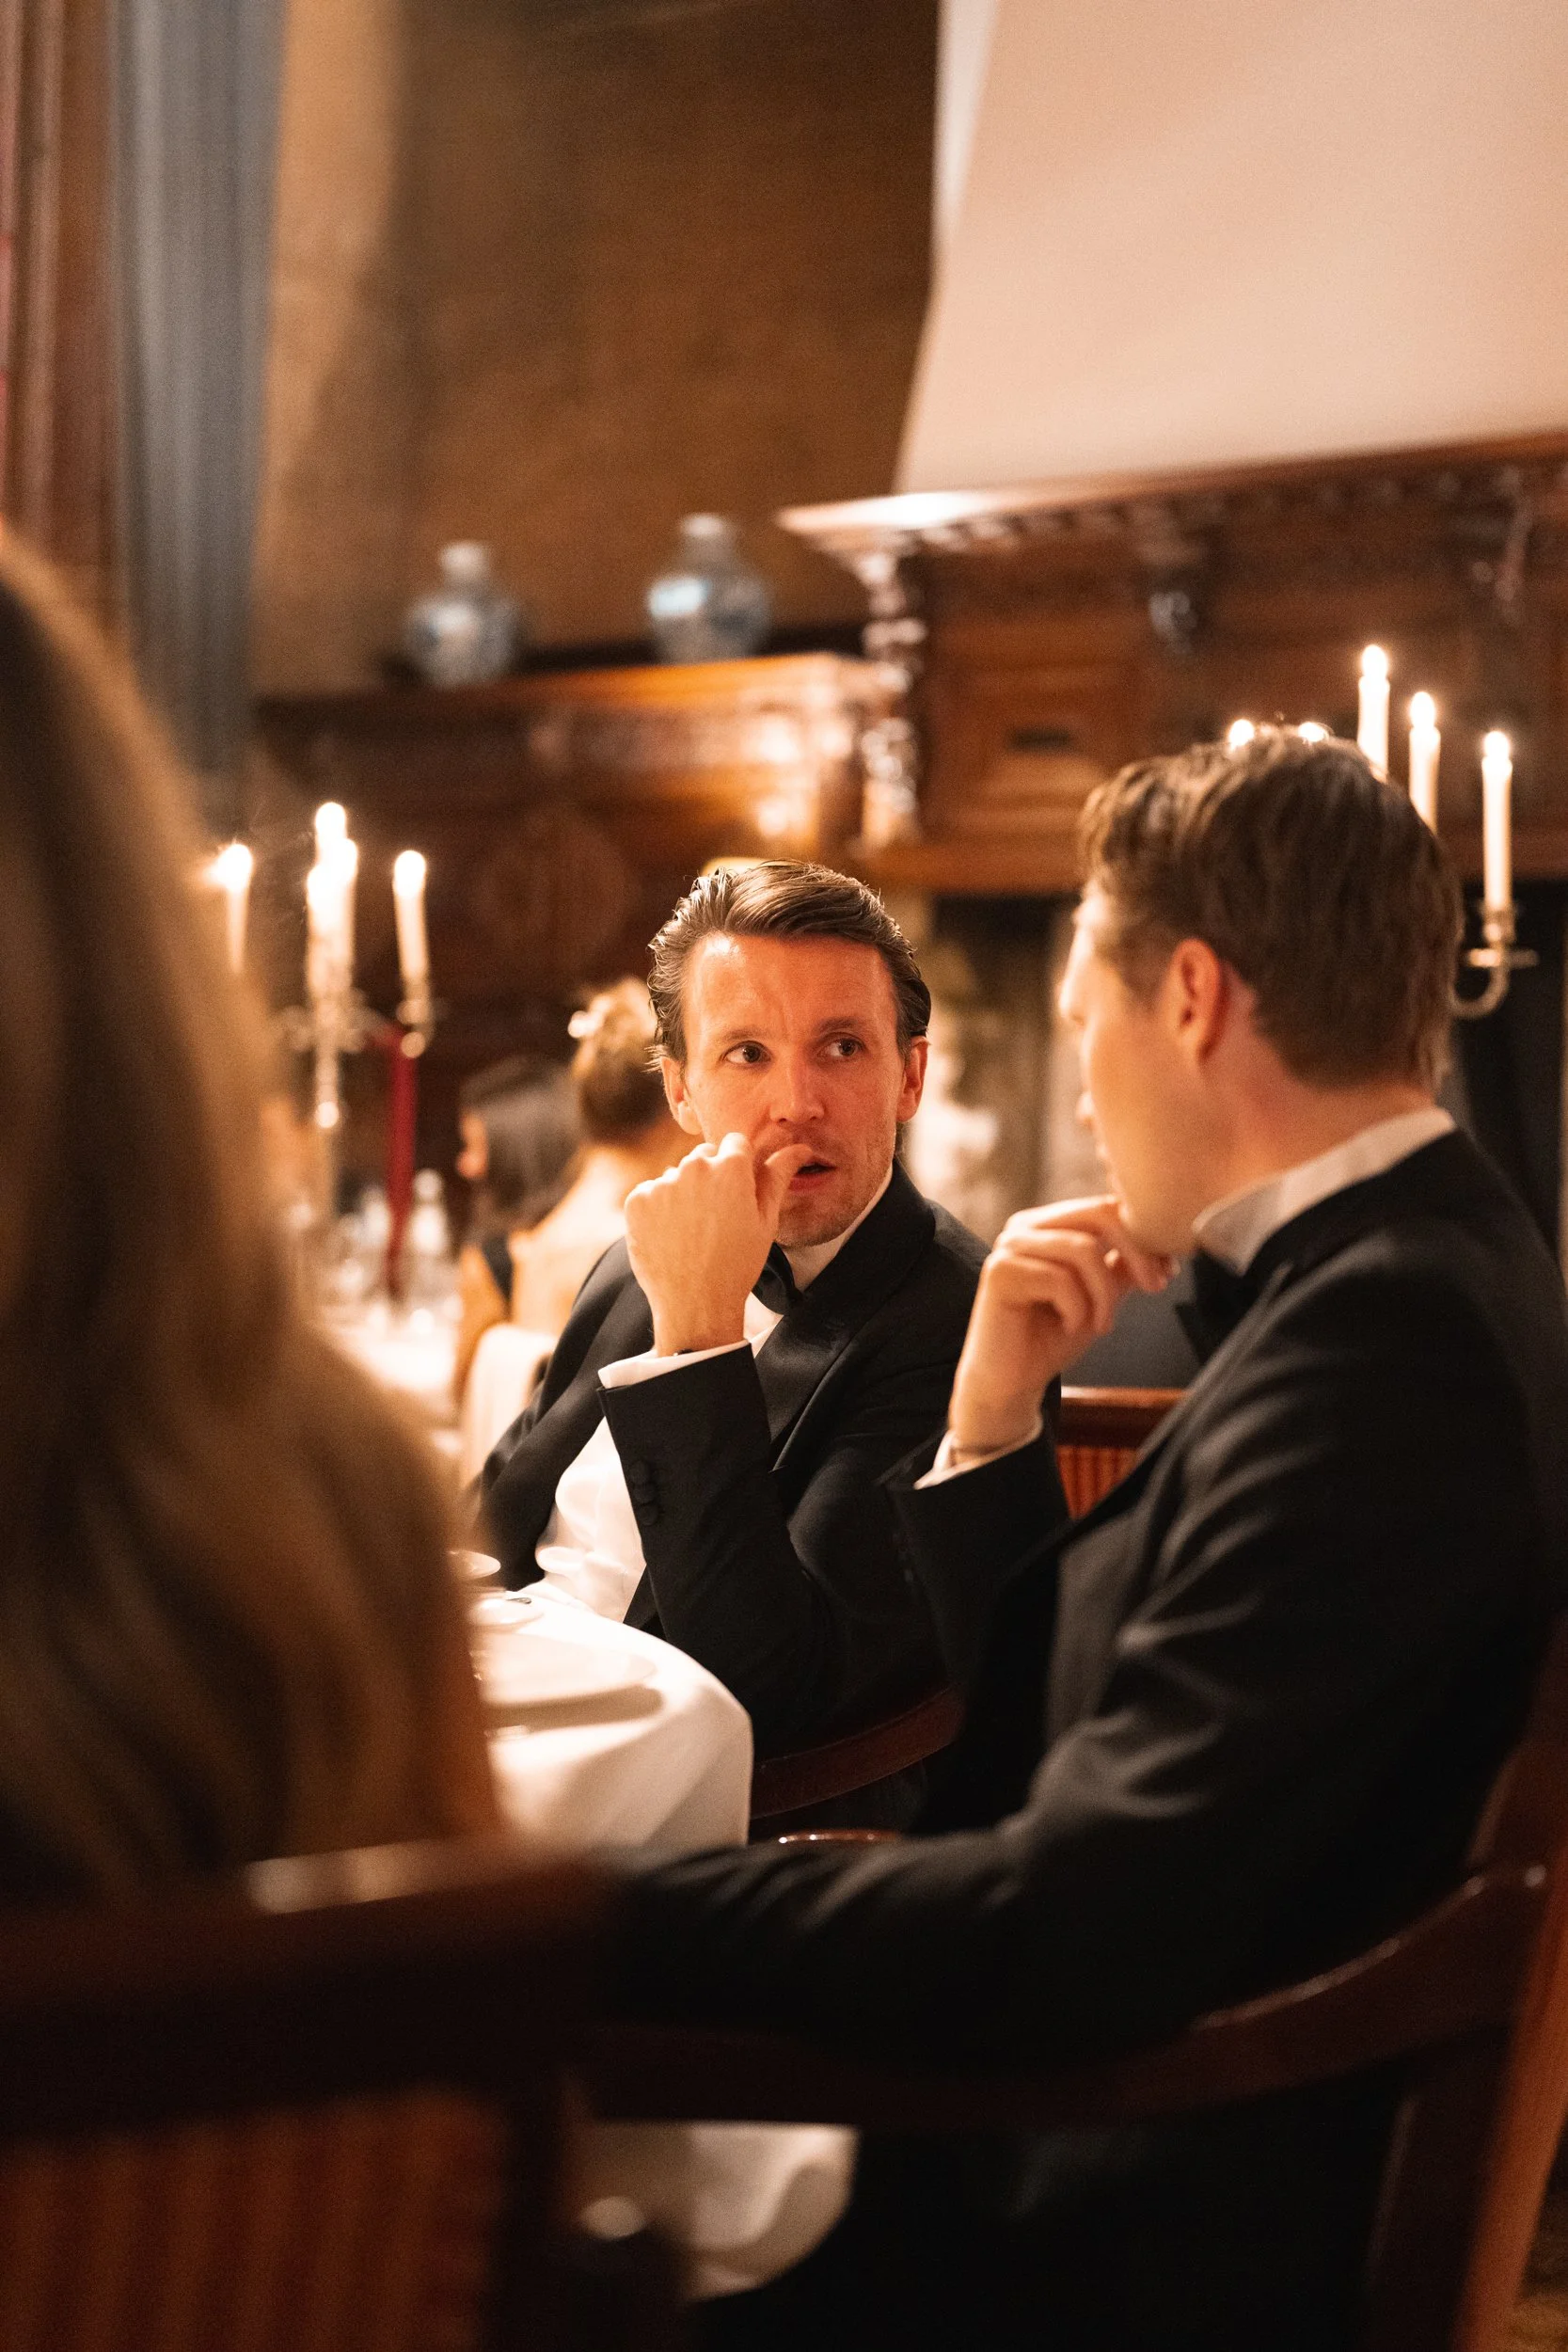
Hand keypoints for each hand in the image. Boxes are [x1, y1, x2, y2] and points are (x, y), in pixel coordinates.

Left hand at [624, 1132, 815, 1354]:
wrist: (696, 1304)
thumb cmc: (738, 1263)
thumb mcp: (766, 1220)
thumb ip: (778, 1177)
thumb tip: (799, 1149)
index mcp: (730, 1168)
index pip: (734, 1143)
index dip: (737, 1167)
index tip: (736, 1192)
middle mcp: (694, 1167)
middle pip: (703, 1156)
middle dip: (710, 1177)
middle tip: (715, 1217)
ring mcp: (662, 1184)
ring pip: (675, 1176)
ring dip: (682, 1193)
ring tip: (692, 1232)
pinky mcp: (637, 1201)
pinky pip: (650, 1194)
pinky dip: (657, 1210)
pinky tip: (670, 1236)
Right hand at [948, 1197, 1174, 1455]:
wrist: (1011, 1383)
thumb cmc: (1052, 1339)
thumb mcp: (1100, 1297)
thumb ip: (1121, 1266)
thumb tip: (1161, 1243)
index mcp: (1049, 1225)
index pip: (1106, 1209)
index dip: (1145, 1236)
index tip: (1168, 1272)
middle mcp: (1026, 1226)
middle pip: (1098, 1216)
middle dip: (1137, 1254)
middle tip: (1155, 1288)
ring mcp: (1010, 1246)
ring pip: (1083, 1249)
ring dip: (1105, 1293)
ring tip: (1103, 1325)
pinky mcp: (1000, 1272)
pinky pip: (1059, 1279)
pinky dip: (1077, 1309)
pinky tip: (1070, 1328)